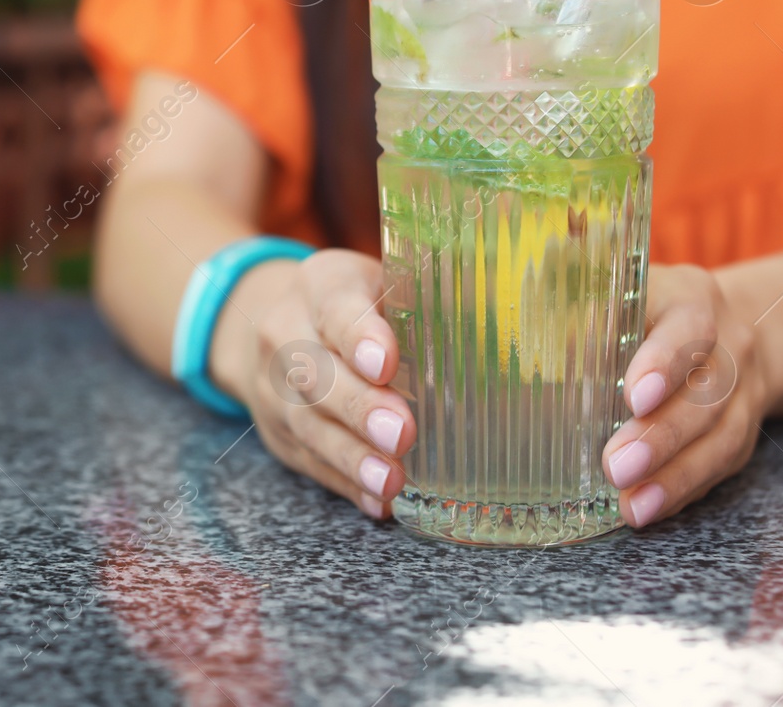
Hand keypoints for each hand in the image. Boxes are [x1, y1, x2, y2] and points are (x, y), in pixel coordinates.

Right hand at [209, 249, 411, 517]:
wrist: (279, 328)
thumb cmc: (357, 304)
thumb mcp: (382, 280)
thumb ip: (429, 297)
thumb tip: (507, 320)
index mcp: (320, 284)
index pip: (335, 306)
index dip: (359, 336)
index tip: (386, 363)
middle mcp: (285, 332)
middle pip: (315, 372)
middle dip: (359, 407)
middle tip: (401, 433)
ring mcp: (275, 388)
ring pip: (308, 424)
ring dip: (351, 457)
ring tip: (390, 481)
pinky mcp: (279, 434)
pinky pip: (310, 462)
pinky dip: (346, 484)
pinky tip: (378, 502)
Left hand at [600, 263, 770, 527]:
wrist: (724, 332)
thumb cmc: (644, 311)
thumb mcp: (618, 295)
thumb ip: (576, 311)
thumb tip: (505, 333)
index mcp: (690, 299)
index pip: (688, 326)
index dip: (664, 363)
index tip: (634, 398)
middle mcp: (726, 344)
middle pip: (705, 392)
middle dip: (661, 435)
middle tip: (618, 466)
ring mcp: (739, 392)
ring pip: (719, 437)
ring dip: (674, 475)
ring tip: (633, 504)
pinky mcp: (738, 432)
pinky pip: (718, 465)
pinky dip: (681, 491)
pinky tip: (647, 509)